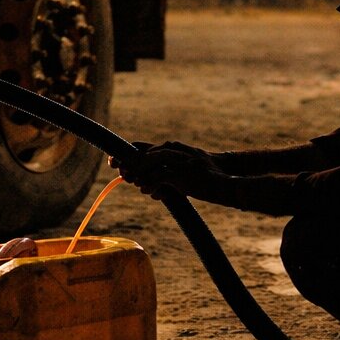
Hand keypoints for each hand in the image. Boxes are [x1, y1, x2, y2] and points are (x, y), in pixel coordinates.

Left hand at [111, 140, 225, 200]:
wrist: (227, 179)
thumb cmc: (205, 176)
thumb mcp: (183, 170)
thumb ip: (164, 172)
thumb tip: (141, 185)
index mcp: (171, 148)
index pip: (142, 147)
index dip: (125, 153)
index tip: (113, 162)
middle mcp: (173, 150)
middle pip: (141, 154)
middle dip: (129, 164)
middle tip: (122, 174)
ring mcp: (177, 161)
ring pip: (149, 163)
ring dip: (139, 175)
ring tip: (137, 184)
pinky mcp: (183, 173)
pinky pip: (160, 177)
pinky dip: (152, 185)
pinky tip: (151, 193)